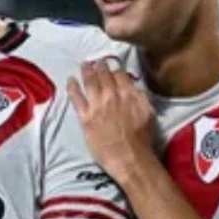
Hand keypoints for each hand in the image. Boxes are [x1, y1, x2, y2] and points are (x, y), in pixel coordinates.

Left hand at [67, 60, 155, 184]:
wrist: (130, 157)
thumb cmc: (142, 139)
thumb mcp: (148, 113)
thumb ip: (139, 97)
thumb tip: (132, 88)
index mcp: (128, 94)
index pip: (120, 74)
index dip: (115, 68)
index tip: (112, 65)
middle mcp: (111, 96)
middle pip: (103, 75)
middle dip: (100, 66)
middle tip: (97, 61)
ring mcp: (96, 106)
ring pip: (89, 82)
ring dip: (86, 71)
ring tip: (84, 64)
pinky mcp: (85, 117)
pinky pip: (76, 98)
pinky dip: (72, 87)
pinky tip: (70, 79)